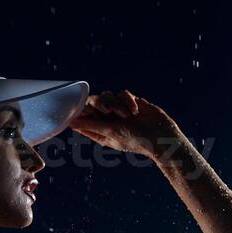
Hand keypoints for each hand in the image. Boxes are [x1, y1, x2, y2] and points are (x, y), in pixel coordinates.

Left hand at [68, 90, 185, 161]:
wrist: (161, 136)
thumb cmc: (134, 139)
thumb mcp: (110, 132)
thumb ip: (90, 125)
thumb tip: (70, 123)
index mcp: (99, 129)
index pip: (83, 116)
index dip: (81, 110)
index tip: (82, 108)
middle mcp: (107, 119)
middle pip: (94, 101)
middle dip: (100, 104)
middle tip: (108, 110)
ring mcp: (119, 109)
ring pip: (108, 95)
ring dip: (116, 103)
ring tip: (127, 115)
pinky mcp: (130, 101)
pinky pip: (123, 93)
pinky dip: (128, 101)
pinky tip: (135, 111)